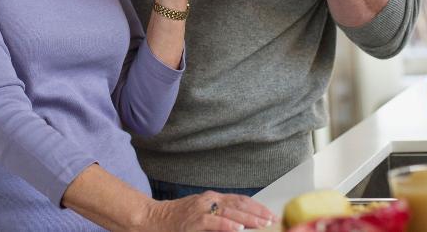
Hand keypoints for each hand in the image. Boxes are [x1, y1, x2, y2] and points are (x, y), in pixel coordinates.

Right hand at [145, 191, 277, 230]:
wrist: (153, 218)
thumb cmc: (178, 220)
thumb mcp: (201, 215)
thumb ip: (219, 216)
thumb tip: (242, 223)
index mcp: (212, 198)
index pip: (240, 200)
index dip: (257, 207)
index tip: (271, 214)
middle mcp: (209, 200)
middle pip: (239, 204)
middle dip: (258, 212)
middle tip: (273, 219)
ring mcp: (201, 209)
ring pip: (230, 211)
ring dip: (248, 218)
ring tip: (262, 223)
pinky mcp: (194, 221)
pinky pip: (214, 222)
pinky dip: (227, 224)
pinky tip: (238, 228)